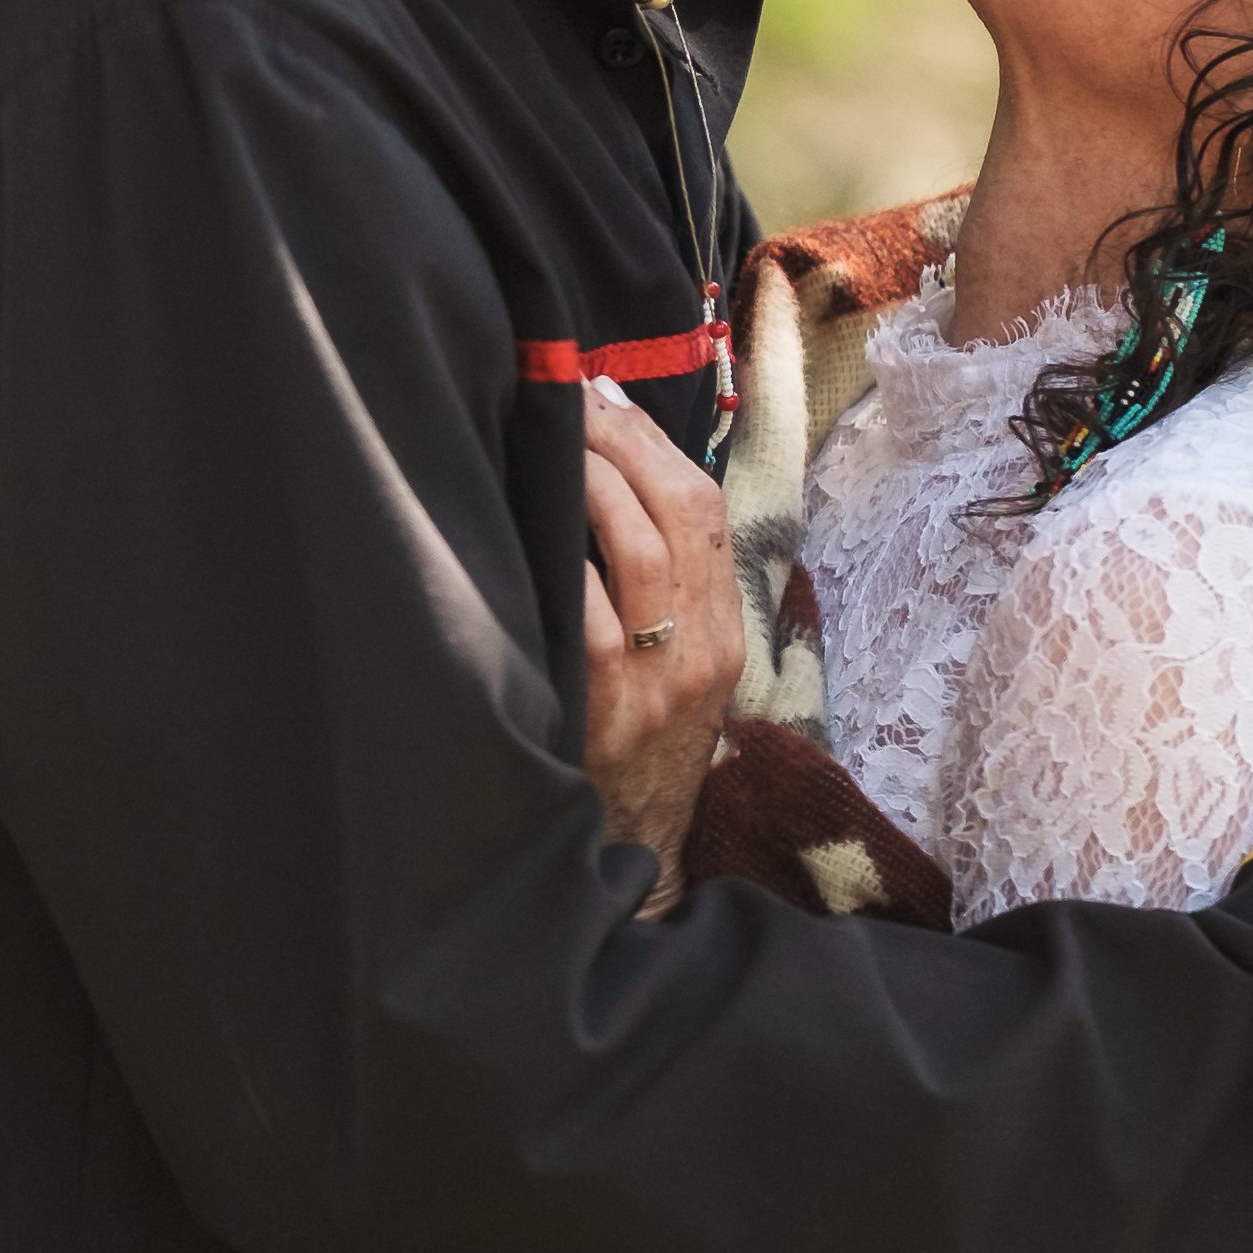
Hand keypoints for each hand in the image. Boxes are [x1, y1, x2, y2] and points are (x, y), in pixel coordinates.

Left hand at [577, 377, 744, 912]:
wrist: (627, 859)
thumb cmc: (636, 752)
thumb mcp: (675, 671)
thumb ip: (661, 588)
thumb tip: (611, 475)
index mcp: (726, 631)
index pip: (709, 506)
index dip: (654, 438)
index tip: (601, 393)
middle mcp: (705, 648)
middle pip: (684, 508)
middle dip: (623, 438)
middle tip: (565, 396)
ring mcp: (659, 678)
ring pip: (643, 544)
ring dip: (591, 478)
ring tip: (548, 441)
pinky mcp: (608, 706)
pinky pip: (590, 608)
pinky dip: (562, 552)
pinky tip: (527, 521)